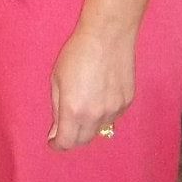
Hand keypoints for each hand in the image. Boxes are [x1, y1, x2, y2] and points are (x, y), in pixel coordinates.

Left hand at [48, 24, 135, 151]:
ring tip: (84, 104)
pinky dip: (104, 114)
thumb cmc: (77, 54)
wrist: (108, 36)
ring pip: (100, 130)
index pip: (66, 142)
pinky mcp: (127, 102)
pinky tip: (99, 96)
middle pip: (84, 140)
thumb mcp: (56, 79)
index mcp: (74, 110)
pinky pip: (113, 117)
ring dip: (89, 125)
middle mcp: (96, 115)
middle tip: (66, 127)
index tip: (53, 141)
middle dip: (72, 138)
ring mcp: (115, 110)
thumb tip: (56, 131)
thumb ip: (56, 108)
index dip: (58, 144)